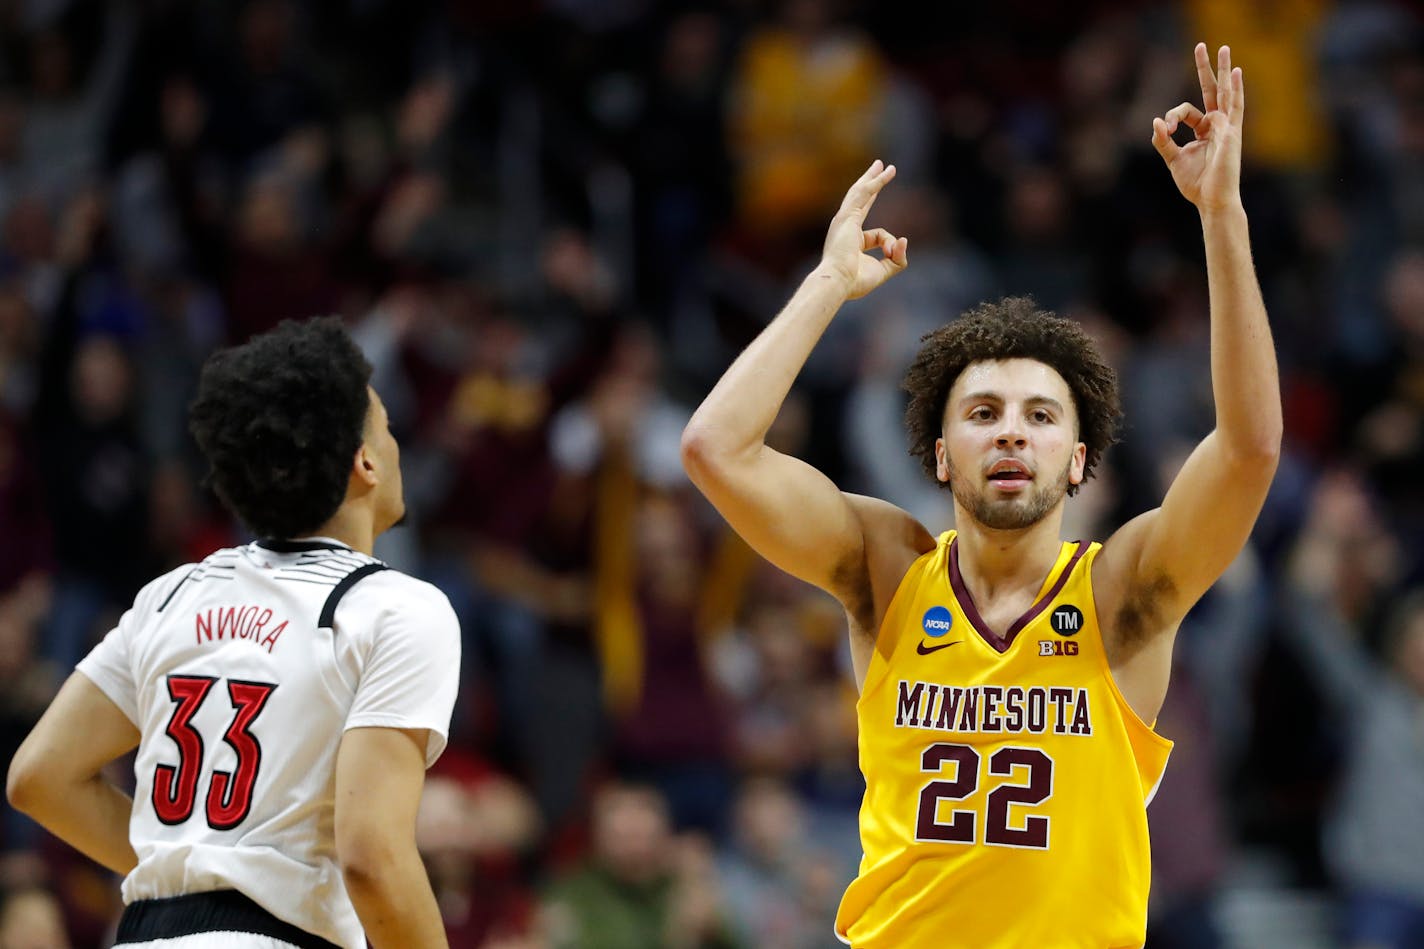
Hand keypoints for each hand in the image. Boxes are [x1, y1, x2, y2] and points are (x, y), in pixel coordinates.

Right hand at [818, 160, 907, 299]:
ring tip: (883, 165)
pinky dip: (874, 184)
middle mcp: (845, 227)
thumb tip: (904, 240)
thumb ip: (897, 258)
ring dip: (874, 178)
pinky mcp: (847, 216)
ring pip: (860, 192)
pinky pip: (863, 194)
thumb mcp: (883, 270)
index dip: (890, 244)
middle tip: (879, 167)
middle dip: (871, 183)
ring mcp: (844, 220)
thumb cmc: (855, 281)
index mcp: (851, 241)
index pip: (877, 236)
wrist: (838, 282)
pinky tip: (884, 173)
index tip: (893, 253)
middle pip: (860, 199)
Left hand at [1151, 44, 1243, 212]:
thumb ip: (1163, 141)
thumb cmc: (1196, 183)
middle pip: (1211, 90)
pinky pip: (1234, 107)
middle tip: (1201, 46)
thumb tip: (1155, 122)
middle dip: (1206, 68)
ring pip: (1225, 92)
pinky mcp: (1231, 133)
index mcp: (1204, 130)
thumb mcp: (1173, 160)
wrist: (1211, 200)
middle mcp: (1217, 125)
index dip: (1171, 117)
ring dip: (1223, 70)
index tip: (1164, 130)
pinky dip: (1235, 89)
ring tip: (1224, 49)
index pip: (1185, 111)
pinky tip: (1236, 73)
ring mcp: (1226, 127)